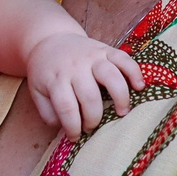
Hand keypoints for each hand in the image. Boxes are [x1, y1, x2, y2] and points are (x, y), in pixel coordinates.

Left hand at [25, 32, 143, 139]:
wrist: (49, 38)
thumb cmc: (45, 70)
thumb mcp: (36, 90)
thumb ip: (48, 111)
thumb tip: (65, 128)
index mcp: (56, 78)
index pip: (66, 107)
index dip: (73, 126)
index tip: (75, 136)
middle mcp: (75, 67)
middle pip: (90, 96)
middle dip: (93, 118)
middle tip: (92, 126)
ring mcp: (92, 57)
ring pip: (111, 76)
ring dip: (120, 97)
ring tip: (122, 112)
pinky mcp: (106, 49)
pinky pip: (124, 59)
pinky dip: (134, 72)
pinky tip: (140, 87)